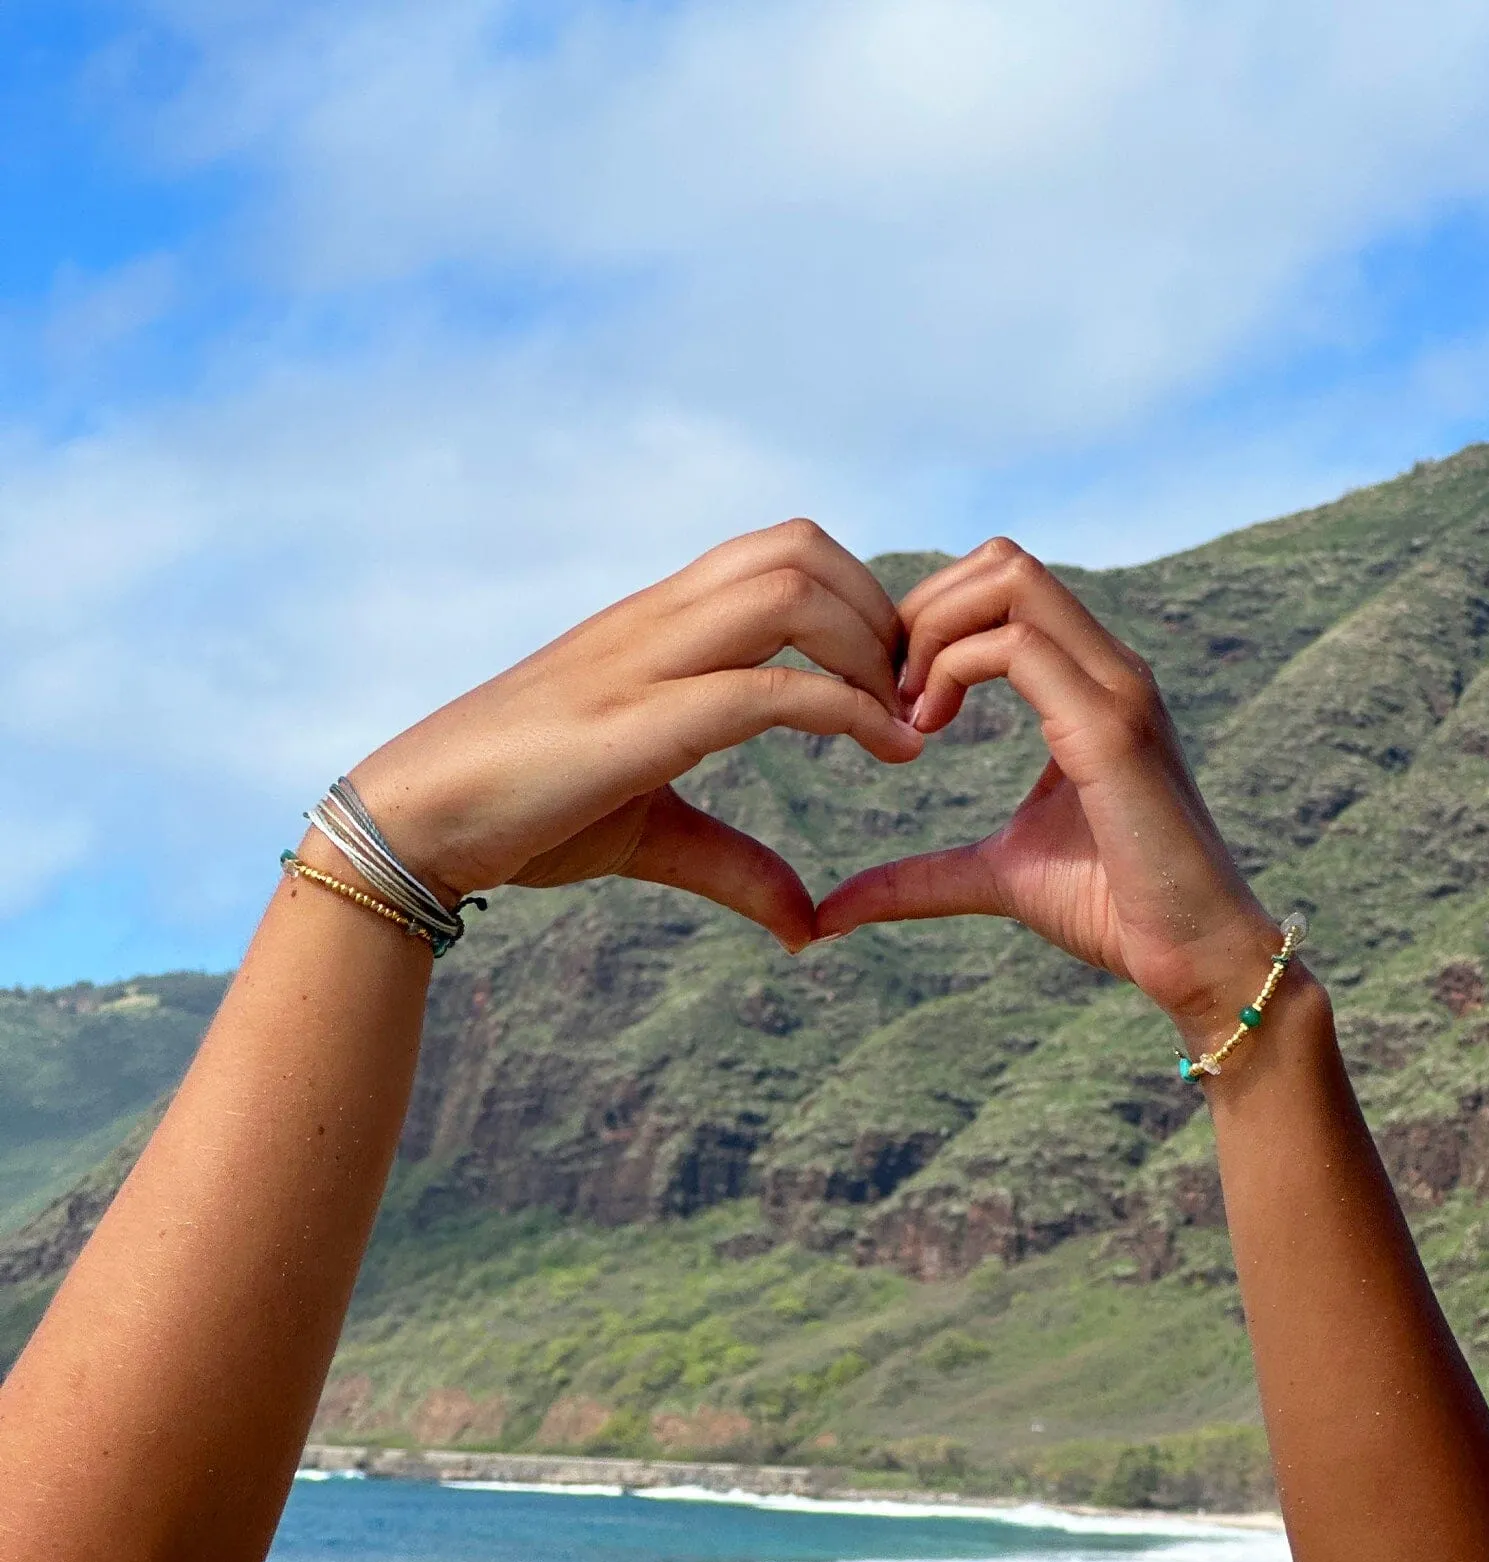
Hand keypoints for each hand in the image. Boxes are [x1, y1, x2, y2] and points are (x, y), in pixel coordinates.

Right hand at [346, 520, 921, 952]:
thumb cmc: (524, 813)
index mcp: (659, 625)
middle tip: (912, 694)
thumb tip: (807, 925)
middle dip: (879, 610)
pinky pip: (762, 688)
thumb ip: (735, 863)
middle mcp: (656, 623)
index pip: (779, 552)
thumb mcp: (652, 832)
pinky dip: (844, 709)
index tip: (893, 679)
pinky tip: (888, 750)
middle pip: (799, 549)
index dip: (858, 597)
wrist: (416, 821)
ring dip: (868, 647)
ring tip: (901, 720)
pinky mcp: (635, 721)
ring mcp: (643, 662)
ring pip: (787, 591)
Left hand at [815, 538, 1280, 1034]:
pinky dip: (951, 670)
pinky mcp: (1112, 727)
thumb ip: (917, 878)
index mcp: (1089, 682)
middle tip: (889, 691)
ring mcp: (1117, 688)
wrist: (1195, 957)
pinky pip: (1016, 648)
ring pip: (1011, 579)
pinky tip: (926, 729)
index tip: (893, 696)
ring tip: (908, 709)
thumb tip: (830, 913)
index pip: (1004, 584)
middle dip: (924, 609)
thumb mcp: (993, 876)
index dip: (932, 620)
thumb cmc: (1109, 908)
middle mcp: (1109, 667)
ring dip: (935, 631)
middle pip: (1003, 559)